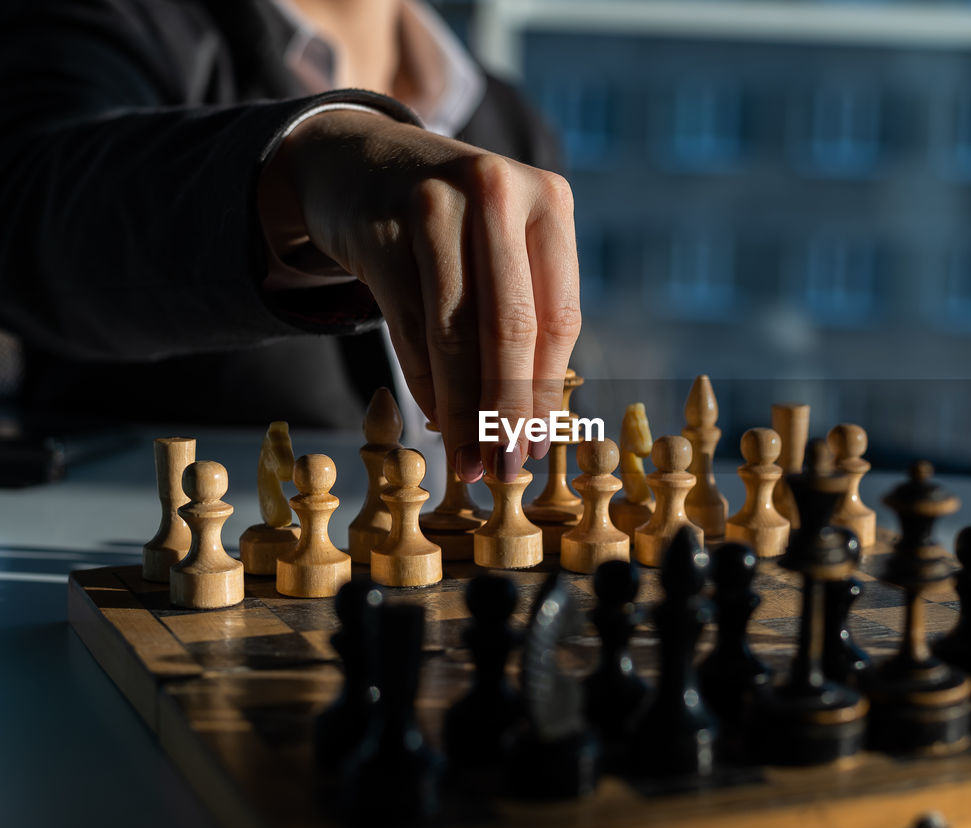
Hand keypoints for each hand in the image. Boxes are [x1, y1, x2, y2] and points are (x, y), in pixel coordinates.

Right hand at [259, 108, 579, 481]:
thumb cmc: (457, 224)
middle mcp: (496, 192)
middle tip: (504, 469)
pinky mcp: (382, 231)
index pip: (557, 318)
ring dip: (461, 411)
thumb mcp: (507, 248)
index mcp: (550, 199)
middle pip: (509, 328)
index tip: (537, 448)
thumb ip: (529, 318)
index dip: (547, 392)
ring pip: (454, 334)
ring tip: (468, 462)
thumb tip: (535, 431)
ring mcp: (435, 206)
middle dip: (506, 411)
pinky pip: (409, 329)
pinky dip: (426, 385)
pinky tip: (436, 421)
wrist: (363, 163)